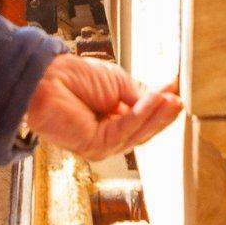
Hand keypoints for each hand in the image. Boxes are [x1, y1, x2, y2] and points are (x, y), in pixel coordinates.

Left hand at [23, 55, 182, 161]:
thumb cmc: (73, 77)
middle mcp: (106, 136)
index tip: (176, 94)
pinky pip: (125, 130)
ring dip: (156, 115)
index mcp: (110, 120)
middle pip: (143, 131)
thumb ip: (139, 97)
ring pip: (137, 133)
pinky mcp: (95, 146)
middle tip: (179, 100)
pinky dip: (141, 115)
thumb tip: (158, 103)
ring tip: (171, 100)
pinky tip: (154, 101)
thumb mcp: (117, 82)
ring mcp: (101, 144)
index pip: (141, 120)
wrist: (46, 78)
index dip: (160, 108)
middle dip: (162, 115)